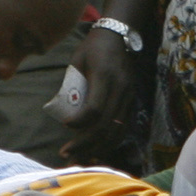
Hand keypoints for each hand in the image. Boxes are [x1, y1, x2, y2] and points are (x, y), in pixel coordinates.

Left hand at [58, 24, 137, 162]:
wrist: (120, 36)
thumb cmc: (93, 48)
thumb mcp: (77, 60)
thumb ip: (72, 85)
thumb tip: (63, 111)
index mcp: (105, 76)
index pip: (94, 108)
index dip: (79, 121)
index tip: (65, 125)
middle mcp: (120, 89)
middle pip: (104, 125)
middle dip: (84, 143)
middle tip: (66, 153)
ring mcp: (129, 97)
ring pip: (116, 131)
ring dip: (97, 148)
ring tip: (79, 158)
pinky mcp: (132, 103)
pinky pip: (123, 129)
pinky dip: (110, 143)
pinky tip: (96, 151)